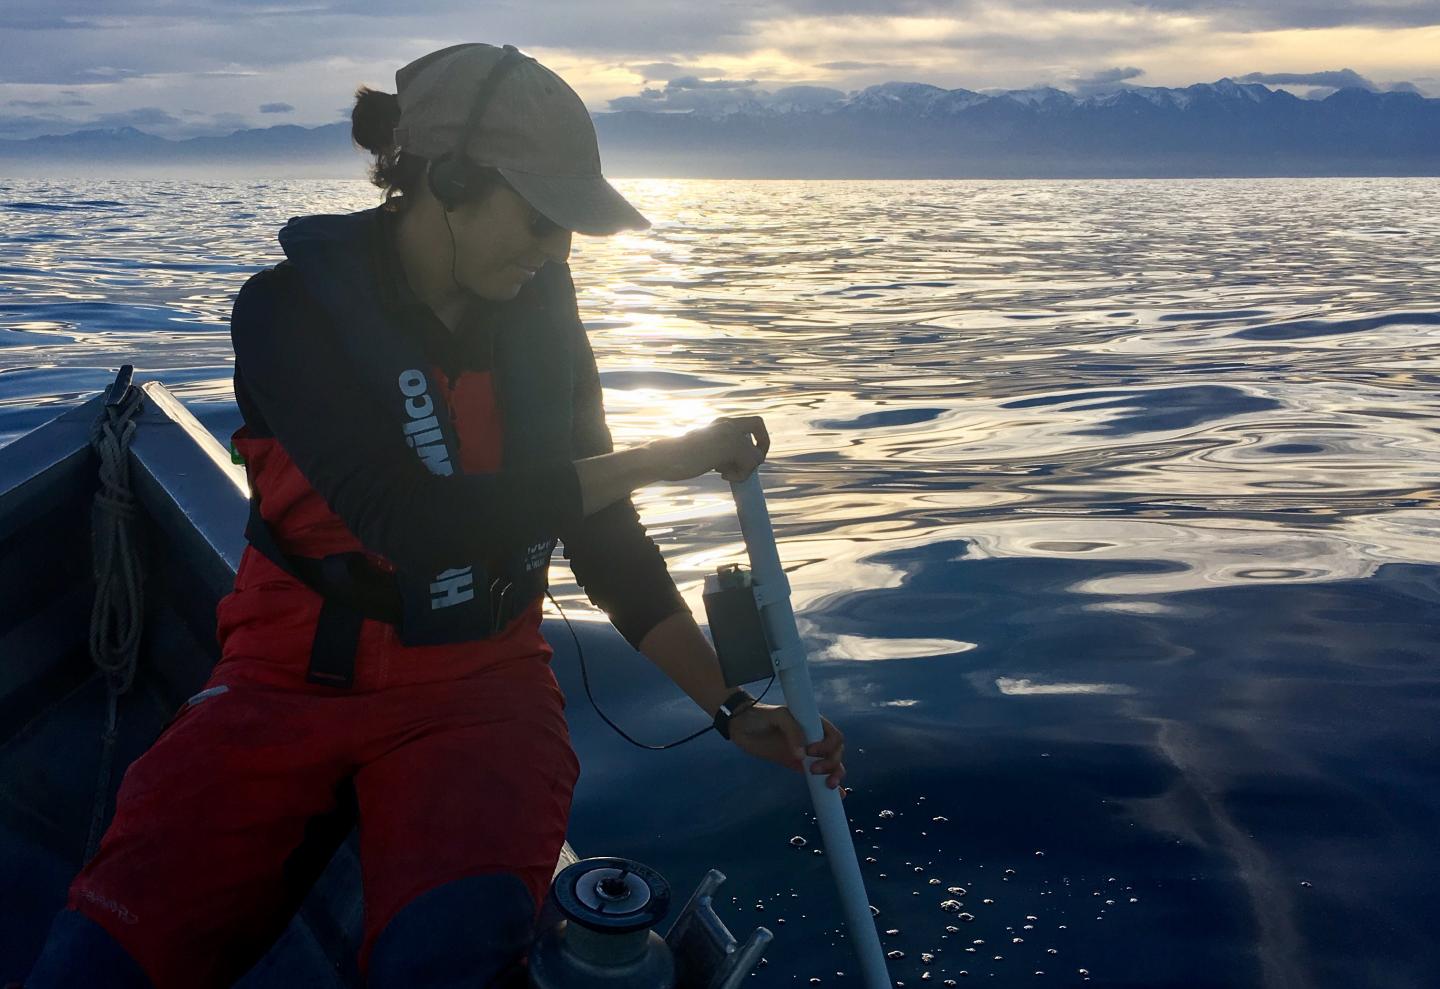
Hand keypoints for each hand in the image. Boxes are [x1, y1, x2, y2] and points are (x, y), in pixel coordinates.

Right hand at [651, 416, 769, 482]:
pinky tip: (721, 474)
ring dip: (745, 470)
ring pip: (756, 454)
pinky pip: (750, 464)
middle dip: (761, 446)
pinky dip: (740, 475)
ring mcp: (729, 433)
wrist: (663, 457)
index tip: (748, 454)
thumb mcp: (705, 450)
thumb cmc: (678, 458)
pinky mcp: (730, 446)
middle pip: (759, 424)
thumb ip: (722, 451)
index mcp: (720, 423)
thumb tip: (741, 465)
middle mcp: (726, 423)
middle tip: (750, 463)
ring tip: (724, 473)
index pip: (751, 422)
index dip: (757, 437)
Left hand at [726, 702, 846, 795]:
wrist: (741, 725)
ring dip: (835, 775)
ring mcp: (807, 753)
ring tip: (828, 785)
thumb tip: (802, 756)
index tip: (810, 751)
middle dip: (831, 763)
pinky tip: (837, 795)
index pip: (833, 736)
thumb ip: (792, 731)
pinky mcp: (798, 765)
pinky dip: (827, 785)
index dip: (827, 746)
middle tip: (813, 770)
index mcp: (813, 724)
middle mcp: (814, 738)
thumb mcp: (777, 716)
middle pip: (835, 753)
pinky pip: (817, 775)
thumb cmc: (760, 715)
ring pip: (831, 765)